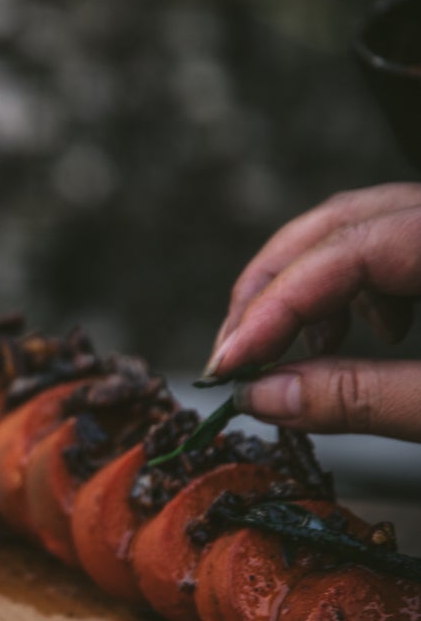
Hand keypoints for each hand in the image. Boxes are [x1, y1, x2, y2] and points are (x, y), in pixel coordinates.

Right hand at [207, 184, 420, 439]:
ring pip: (360, 230)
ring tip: (300, 353)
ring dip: (312, 288)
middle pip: (338, 223)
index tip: (227, 366)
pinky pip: (394, 246)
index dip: (274, 308)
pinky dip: (359, 289)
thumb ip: (362, 396)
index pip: (343, 250)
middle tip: (233, 355)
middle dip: (274, 288)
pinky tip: (365, 334)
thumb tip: (262, 397)